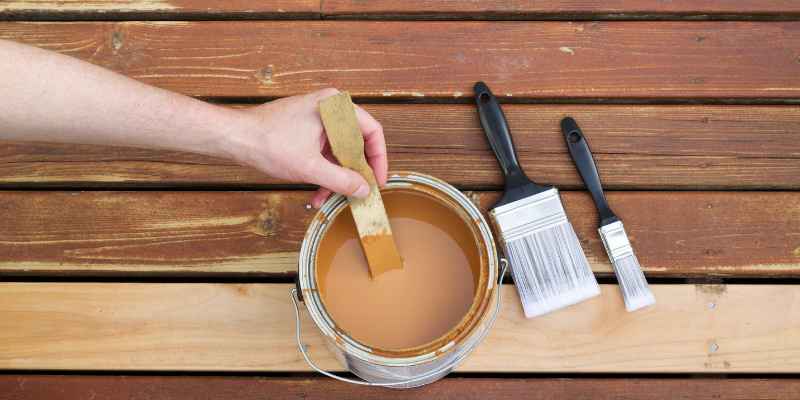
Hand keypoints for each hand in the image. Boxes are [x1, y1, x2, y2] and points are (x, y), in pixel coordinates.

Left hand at [225, 88, 387, 207]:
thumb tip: (364, 190)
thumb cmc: (267, 141)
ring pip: (338, 151)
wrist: (233, 137)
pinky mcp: (305, 129)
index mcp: (335, 107)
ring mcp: (317, 118)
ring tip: (329, 200)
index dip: (379, 160)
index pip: (372, 132)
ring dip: (336, 177)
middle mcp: (329, 108)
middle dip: (354, 173)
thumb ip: (341, 180)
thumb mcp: (310, 167)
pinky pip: (324, 152)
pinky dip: (323, 172)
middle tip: (357, 194)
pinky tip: (316, 193)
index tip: (377, 182)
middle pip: (356, 143)